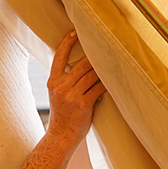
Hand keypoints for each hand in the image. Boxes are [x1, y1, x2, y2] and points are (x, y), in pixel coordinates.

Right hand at [46, 31, 104, 147]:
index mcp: (52, 82)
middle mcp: (60, 86)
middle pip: (80, 65)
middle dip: (94, 55)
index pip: (58, 57)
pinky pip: (98, 88)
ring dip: (104, 68)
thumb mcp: (57, 95)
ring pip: (91, 75)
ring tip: (114, 60)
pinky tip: (115, 79)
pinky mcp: (82, 104)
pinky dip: (107, 83)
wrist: (61, 136)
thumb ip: (66, 81)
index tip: (74, 32)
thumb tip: (85, 66)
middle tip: (105, 45)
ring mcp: (70, 95)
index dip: (67, 43)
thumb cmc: (63, 115)